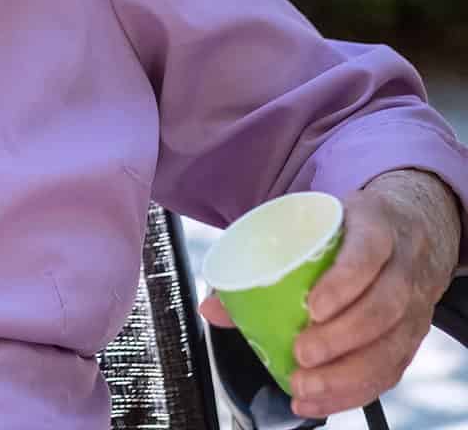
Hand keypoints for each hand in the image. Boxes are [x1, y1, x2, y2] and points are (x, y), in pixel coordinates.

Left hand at [200, 171, 461, 418]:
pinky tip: (322, 401)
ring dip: (346, 374)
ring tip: (304, 386)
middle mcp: (404, 268)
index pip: (367, 254)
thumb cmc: (348, 229)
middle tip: (301, 353)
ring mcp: (415, 305)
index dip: (343, 283)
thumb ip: (264, 256)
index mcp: (376, 228)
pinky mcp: (412, 336)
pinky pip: (391, 370)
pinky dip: (355, 391)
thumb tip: (211, 307)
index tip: (312, 307)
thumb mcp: (314, 224)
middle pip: (383, 308)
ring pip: (392, 346)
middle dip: (341, 337)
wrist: (411, 225)